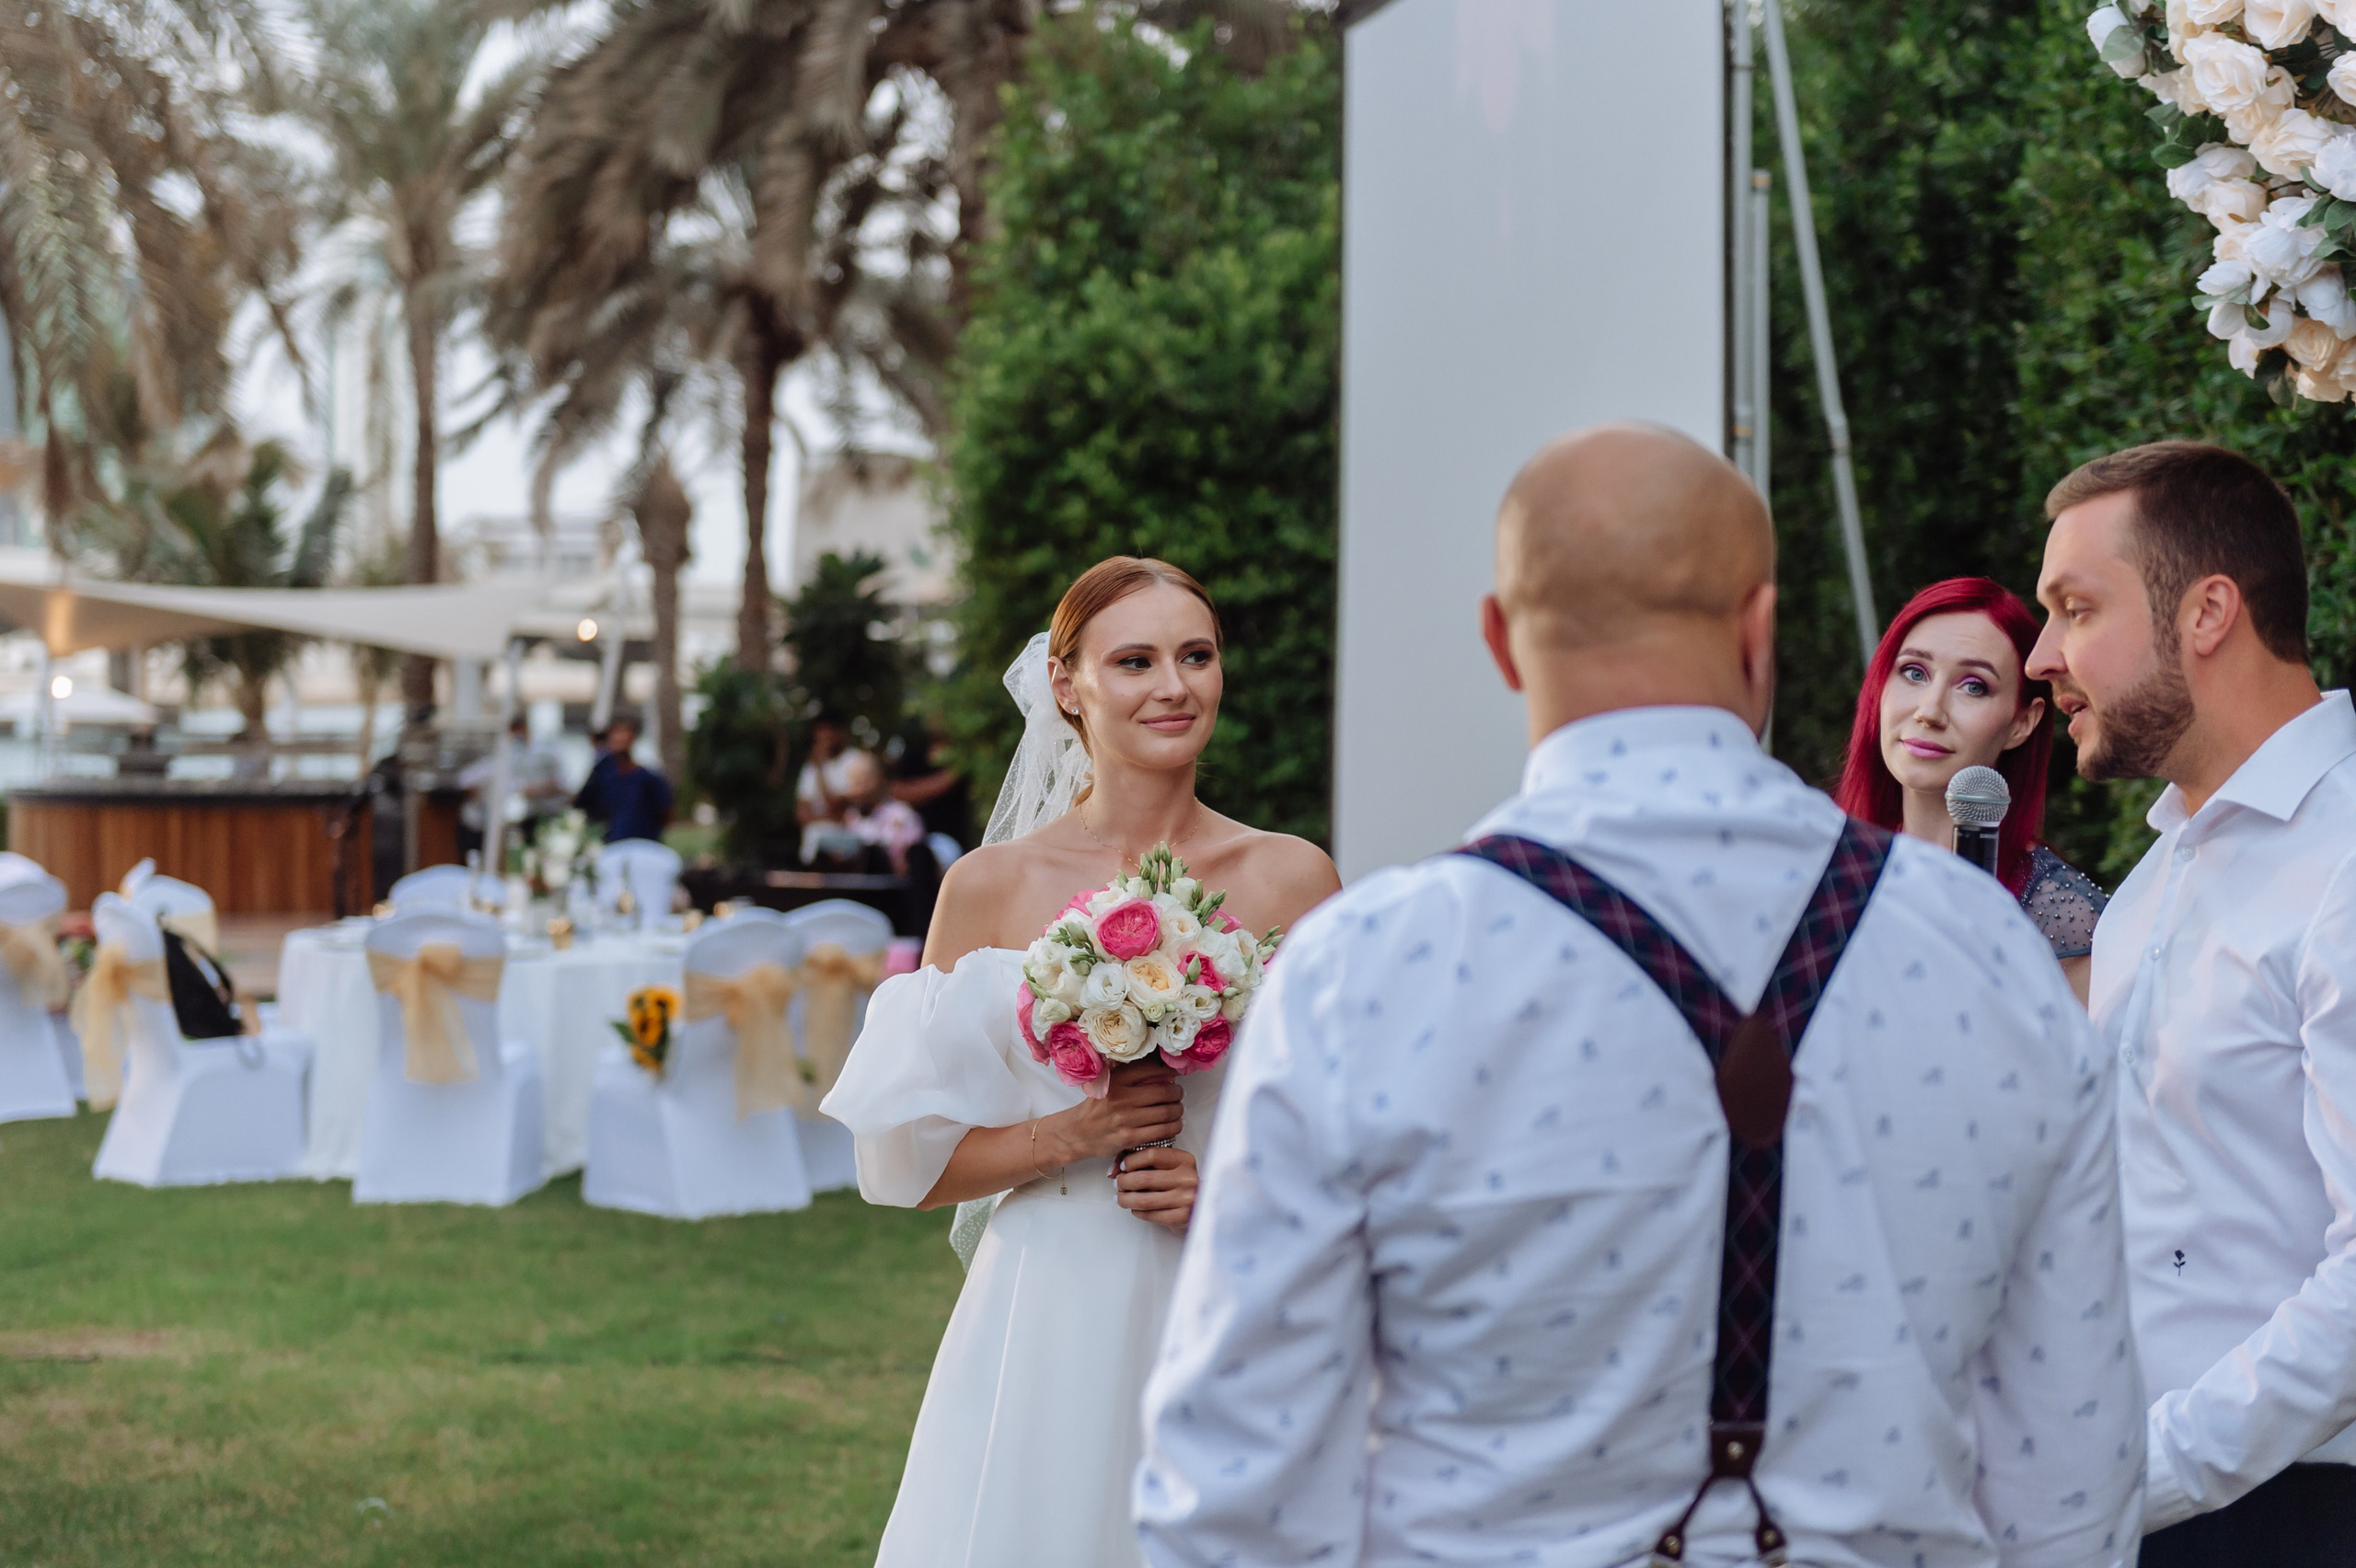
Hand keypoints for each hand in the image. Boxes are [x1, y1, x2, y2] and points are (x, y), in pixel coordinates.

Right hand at [1042, 1061, 1182, 1165]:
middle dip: (1177, 1092)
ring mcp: (1126, 1119)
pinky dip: (1174, 1127)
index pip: (1149, 1068)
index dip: (1168, 1070)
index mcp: (1115, 1080)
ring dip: (1178, 1110)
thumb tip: (1155, 1062)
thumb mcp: (1104, 1083)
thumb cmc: (1095, 1108)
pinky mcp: (1130, 1138)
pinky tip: (1174, 1124)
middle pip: (1163, 1092)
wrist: (1076, 1134)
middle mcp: (1121, 1098)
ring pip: (1166, 1112)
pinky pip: (1162, 1131)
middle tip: (1178, 1093)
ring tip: (1177, 1109)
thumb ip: (1125, 1073)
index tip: (1175, 1073)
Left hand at [1114, 1145, 1197, 1234]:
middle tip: (1118, 1183)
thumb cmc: (1177, 1184)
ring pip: (1144, 1200)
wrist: (1199, 1207)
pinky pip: (1150, 1215)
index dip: (1132, 1160)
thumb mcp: (1166, 1166)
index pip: (1152, 1154)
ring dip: (1125, 1199)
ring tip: (1120, 1198)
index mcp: (1184, 1160)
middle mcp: (1187, 1178)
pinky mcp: (1181, 1217)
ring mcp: (1186, 1198)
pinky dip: (1137, 1211)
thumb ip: (1142, 1162)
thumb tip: (1113, 1171)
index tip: (1123, 1167)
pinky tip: (1134, 1208)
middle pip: (1144, 1178)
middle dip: (1124, 1182)